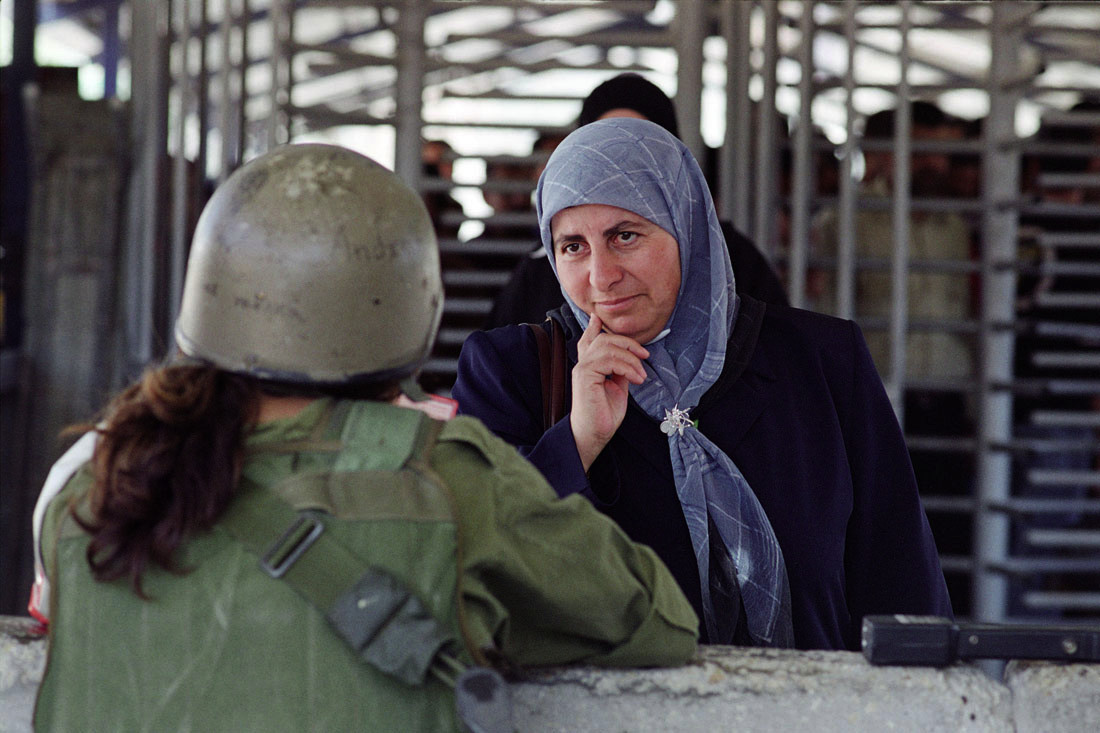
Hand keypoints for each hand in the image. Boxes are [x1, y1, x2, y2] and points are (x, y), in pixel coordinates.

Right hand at [570, 314, 648, 471]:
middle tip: (644, 356)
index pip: (588, 340)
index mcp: (589, 367)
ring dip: (630, 358)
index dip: (593, 328)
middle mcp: (583, 364)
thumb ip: (619, 372)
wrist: (594, 434)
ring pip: (607, 346)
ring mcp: (582, 368)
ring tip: (641, 374)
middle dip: (627, 343)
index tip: (598, 317)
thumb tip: (630, 361)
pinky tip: (636, 378)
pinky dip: (626, 367)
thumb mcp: (617, 388)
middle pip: (604, 339)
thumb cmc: (604, 415)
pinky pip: (608, 359)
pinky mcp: (584, 375)